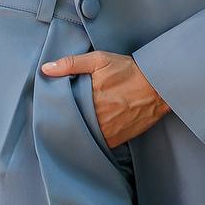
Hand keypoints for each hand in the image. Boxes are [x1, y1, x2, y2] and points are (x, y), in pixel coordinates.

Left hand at [40, 50, 170, 148]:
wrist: (158, 87)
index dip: (54, 108)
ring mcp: (107, 131)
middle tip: (57, 116)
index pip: (62, 109)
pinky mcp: (117, 139)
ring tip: (71, 124)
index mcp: (89, 98)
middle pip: (71, 124)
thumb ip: (71, 64)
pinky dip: (91, 140)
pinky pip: (98, 144)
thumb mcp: (100, 60)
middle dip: (64, 121)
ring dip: (77, 131)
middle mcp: (97, 118)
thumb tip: (45, 69)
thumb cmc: (128, 71)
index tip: (49, 105)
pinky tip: (88, 132)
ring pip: (83, 136)